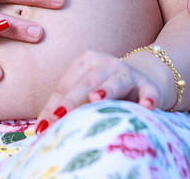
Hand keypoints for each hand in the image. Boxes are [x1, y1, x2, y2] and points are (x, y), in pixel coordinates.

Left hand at [33, 50, 162, 134]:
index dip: (54, 105)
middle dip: (72, 100)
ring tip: (96, 98)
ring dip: (106, 90)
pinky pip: (149, 92)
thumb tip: (41, 128)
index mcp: (86, 61)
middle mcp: (106, 63)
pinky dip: (148, 98)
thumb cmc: (105, 87)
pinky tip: (146, 106)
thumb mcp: (84, 89)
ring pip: (116, 82)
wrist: (145, 78)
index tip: (44, 125)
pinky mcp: (148, 86)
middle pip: (87, 82)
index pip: (66, 85)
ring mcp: (128, 73)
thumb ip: (65, 104)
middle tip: (60, 115)